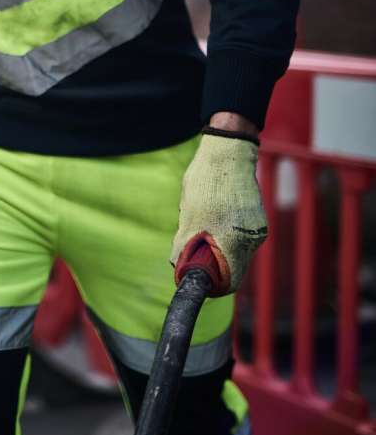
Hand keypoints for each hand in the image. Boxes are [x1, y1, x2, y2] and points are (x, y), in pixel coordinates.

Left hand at [170, 132, 266, 294]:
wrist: (229, 151)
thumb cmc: (207, 182)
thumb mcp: (188, 215)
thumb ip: (185, 244)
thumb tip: (177, 265)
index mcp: (235, 241)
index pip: (229, 282)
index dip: (212, 283)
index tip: (197, 274)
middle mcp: (252, 239)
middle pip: (231, 267)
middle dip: (211, 260)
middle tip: (193, 243)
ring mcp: (257, 228)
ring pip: (234, 250)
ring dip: (216, 244)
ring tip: (203, 219)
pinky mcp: (257, 219)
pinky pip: (239, 236)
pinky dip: (225, 232)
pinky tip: (214, 212)